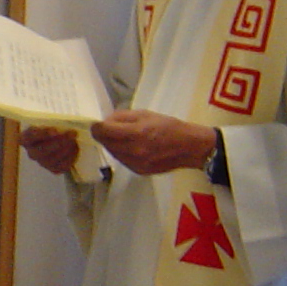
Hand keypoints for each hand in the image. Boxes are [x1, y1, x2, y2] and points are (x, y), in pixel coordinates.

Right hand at [20, 126, 81, 176]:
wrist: (61, 138)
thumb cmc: (53, 127)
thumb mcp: (51, 121)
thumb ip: (55, 121)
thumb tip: (69, 123)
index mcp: (26, 138)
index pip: (29, 137)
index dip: (41, 134)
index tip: (55, 130)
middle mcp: (32, 152)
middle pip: (41, 151)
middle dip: (59, 142)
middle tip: (72, 134)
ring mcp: (42, 162)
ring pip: (53, 159)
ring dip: (66, 149)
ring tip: (74, 139)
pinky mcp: (54, 169)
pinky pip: (62, 166)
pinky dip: (71, 157)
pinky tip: (75, 147)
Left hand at [89, 111, 217, 176]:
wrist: (189, 147)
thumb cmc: (169, 126)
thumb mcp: (145, 114)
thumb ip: (123, 117)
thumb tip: (105, 121)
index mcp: (136, 133)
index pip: (103, 131)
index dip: (97, 126)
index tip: (97, 123)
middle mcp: (133, 151)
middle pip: (105, 142)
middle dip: (104, 134)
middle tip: (111, 128)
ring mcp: (135, 163)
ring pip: (112, 152)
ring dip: (112, 144)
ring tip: (123, 137)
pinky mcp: (138, 171)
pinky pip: (121, 160)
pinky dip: (121, 153)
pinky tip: (131, 147)